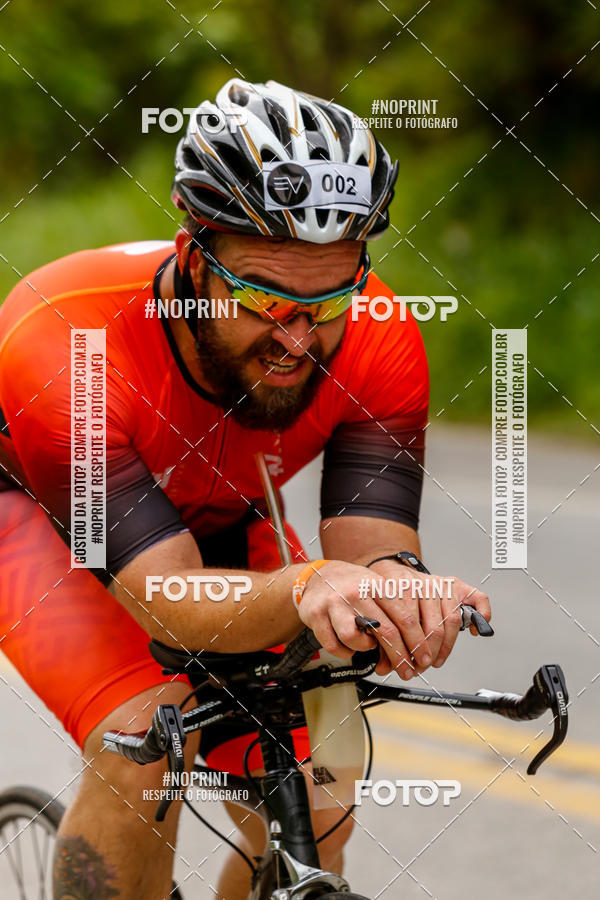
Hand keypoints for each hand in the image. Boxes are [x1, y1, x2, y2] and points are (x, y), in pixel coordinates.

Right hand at [296, 559, 490, 678]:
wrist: (316, 578)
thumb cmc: (354, 587)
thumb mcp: (381, 589)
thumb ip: (401, 609)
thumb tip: (428, 641)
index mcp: (379, 584)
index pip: (407, 617)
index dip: (419, 642)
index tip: (425, 659)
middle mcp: (358, 591)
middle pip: (387, 631)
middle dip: (402, 657)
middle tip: (408, 670)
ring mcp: (335, 602)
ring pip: (358, 639)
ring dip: (368, 650)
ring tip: (369, 648)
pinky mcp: (316, 615)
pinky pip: (335, 644)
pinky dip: (345, 651)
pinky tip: (349, 646)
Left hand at [365, 559, 490, 676]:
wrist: (392, 571)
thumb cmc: (387, 595)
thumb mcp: (378, 613)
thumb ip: (382, 640)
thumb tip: (384, 667)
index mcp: (400, 588)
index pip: (409, 624)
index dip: (410, 651)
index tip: (409, 667)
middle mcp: (422, 584)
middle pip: (433, 626)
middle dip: (428, 653)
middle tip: (422, 666)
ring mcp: (440, 584)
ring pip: (452, 619)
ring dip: (446, 646)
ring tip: (436, 659)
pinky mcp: (455, 584)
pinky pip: (477, 597)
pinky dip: (482, 614)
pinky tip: (473, 631)